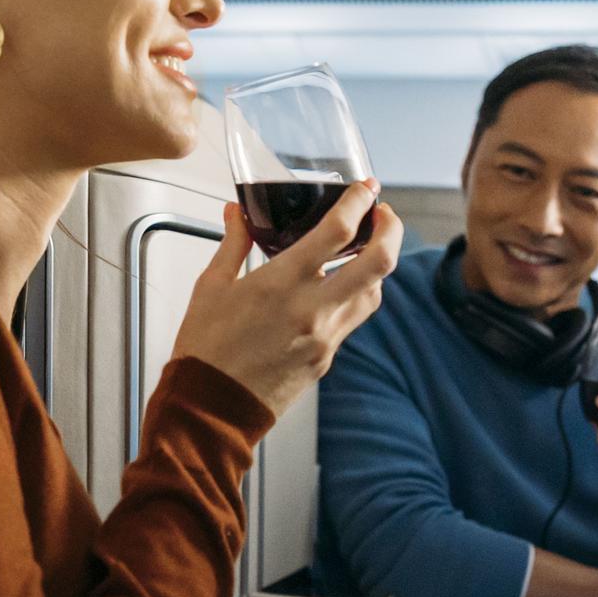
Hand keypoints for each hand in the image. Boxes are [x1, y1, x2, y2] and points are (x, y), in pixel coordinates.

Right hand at [169, 184, 405, 417]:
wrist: (211, 408)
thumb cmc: (206, 349)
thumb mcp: (210, 287)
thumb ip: (232, 244)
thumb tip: (236, 214)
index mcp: (281, 283)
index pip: (339, 230)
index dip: (359, 201)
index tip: (364, 188)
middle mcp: (312, 308)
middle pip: (379, 261)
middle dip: (391, 228)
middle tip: (383, 213)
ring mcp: (325, 336)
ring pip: (374, 292)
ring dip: (377, 264)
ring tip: (363, 248)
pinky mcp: (327, 358)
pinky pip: (354, 319)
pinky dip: (356, 295)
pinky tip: (341, 286)